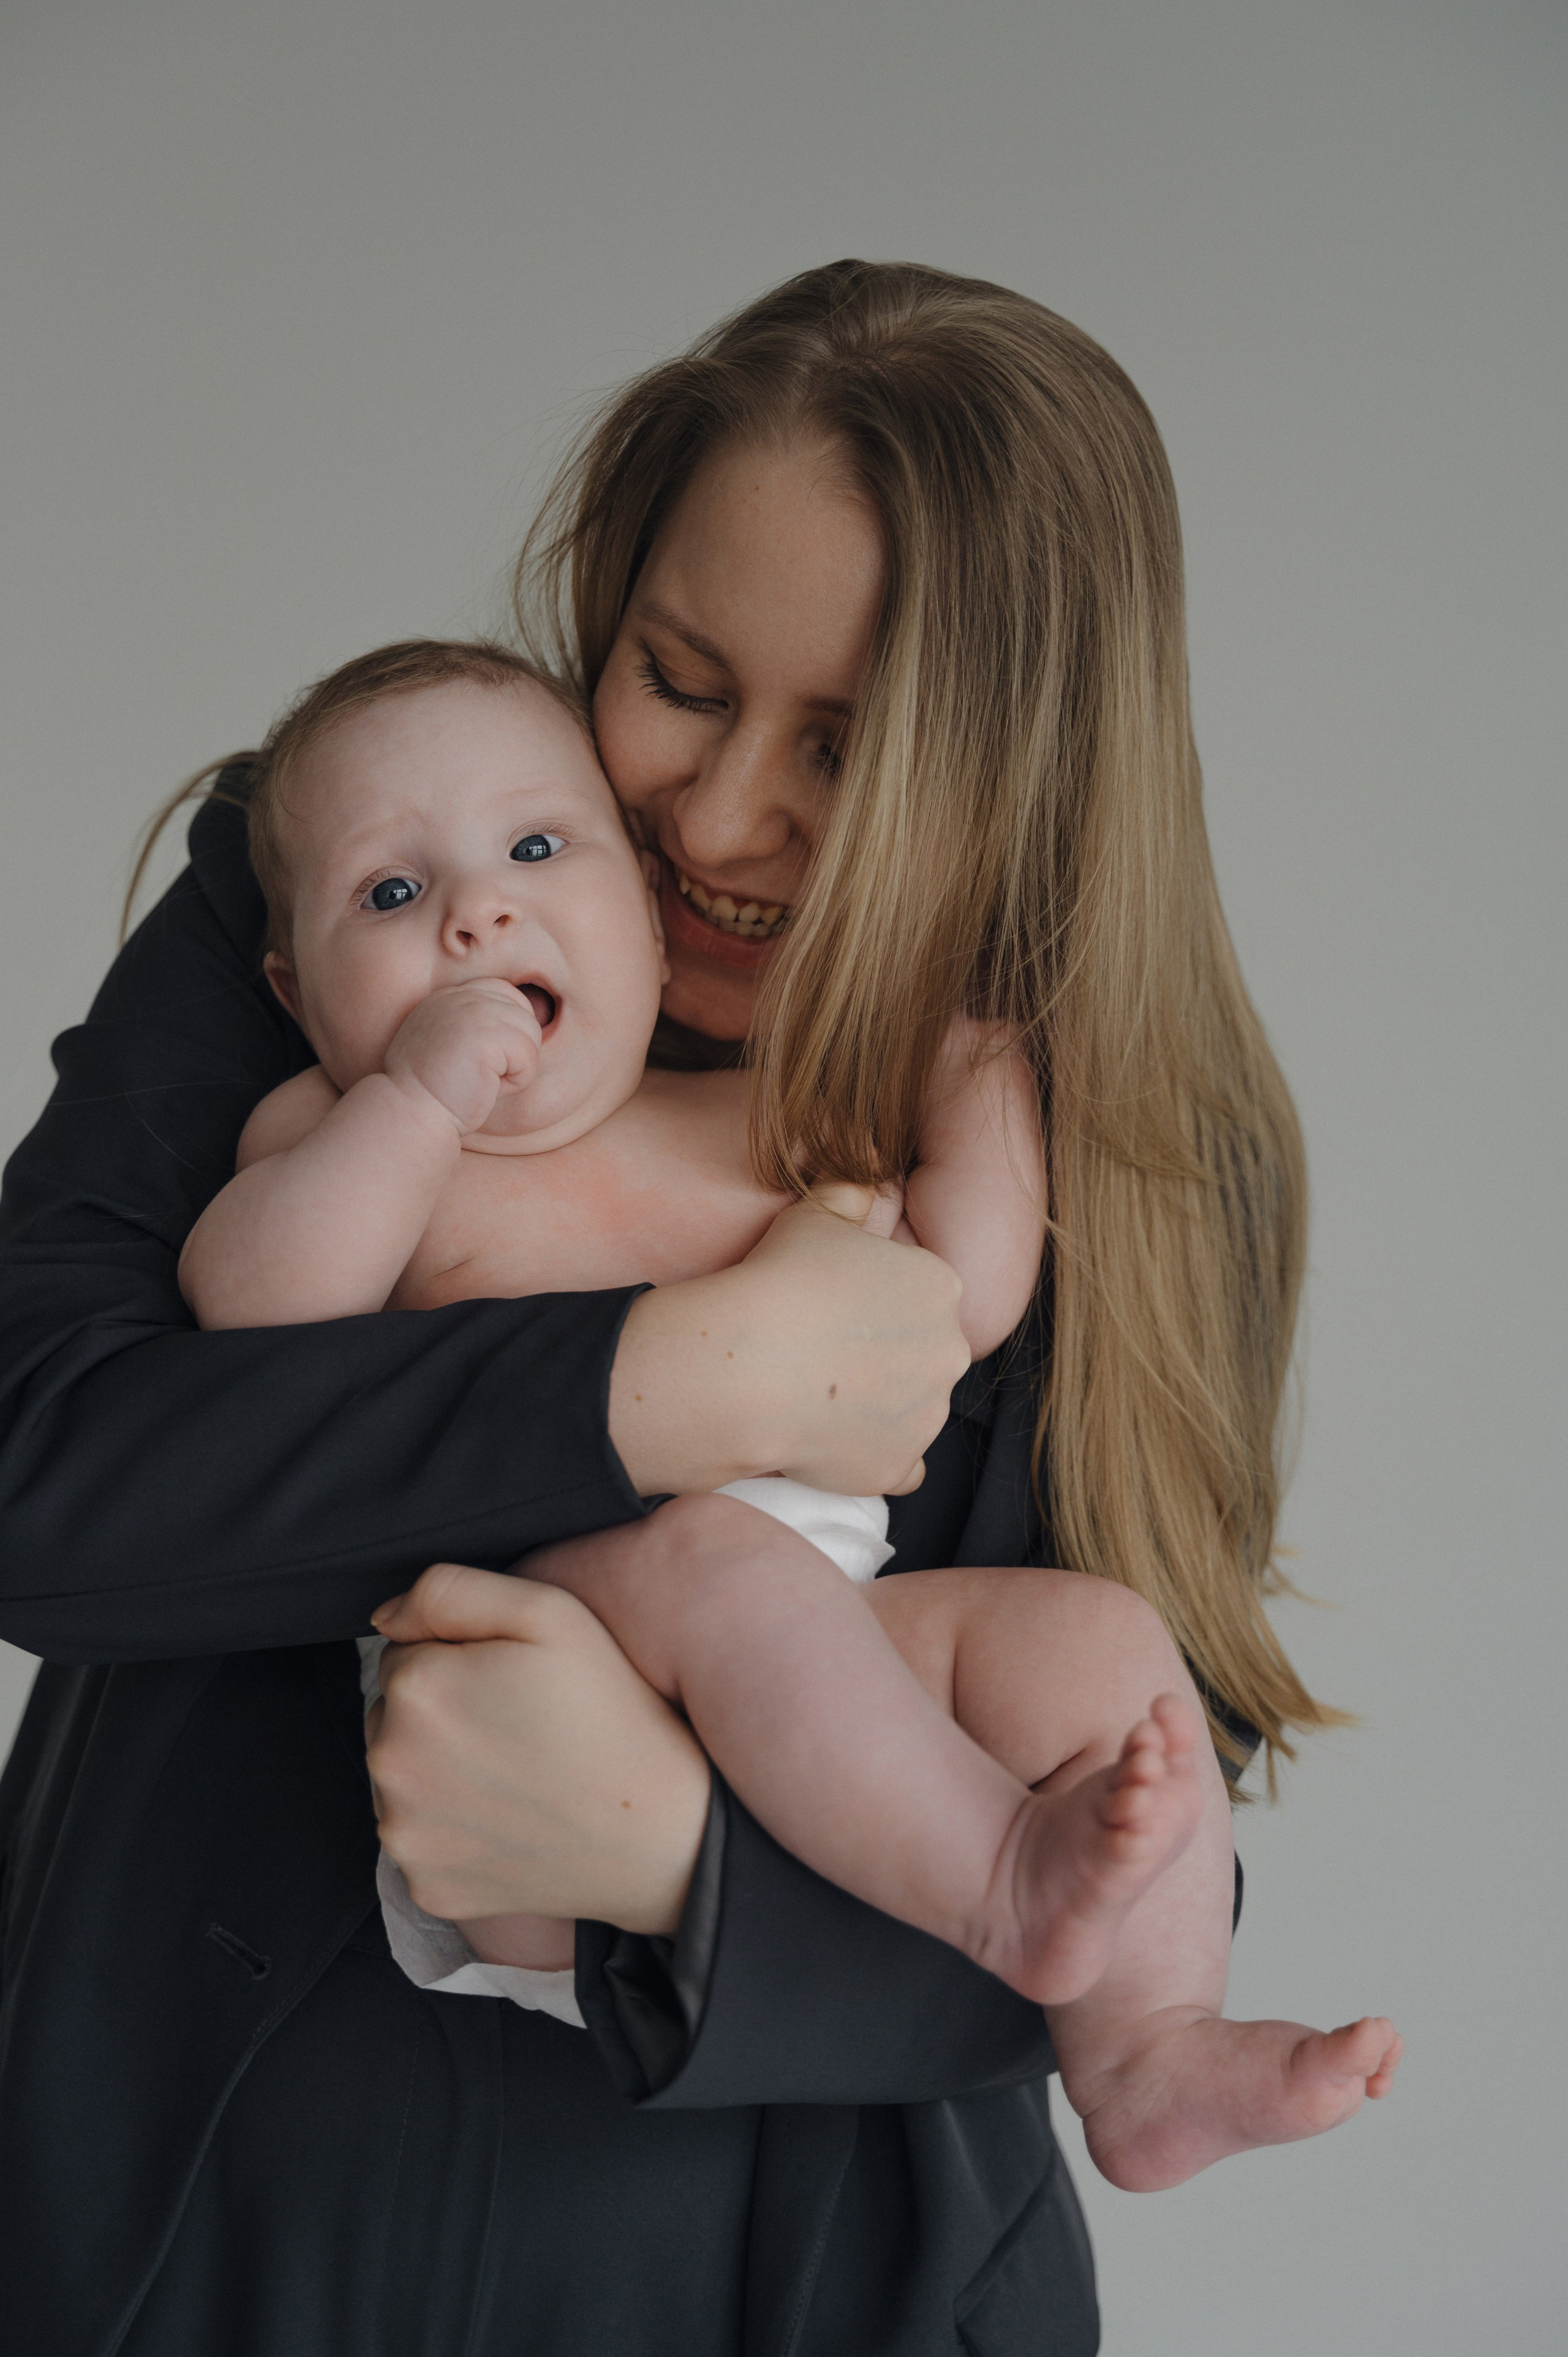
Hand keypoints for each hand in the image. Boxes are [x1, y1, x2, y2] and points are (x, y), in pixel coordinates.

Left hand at [366, 1562, 711, 1933]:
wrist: (656, 1832)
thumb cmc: (609, 1711)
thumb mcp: (549, 1612)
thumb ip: (450, 1591)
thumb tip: (384, 1616)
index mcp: (417, 1688)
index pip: (403, 1653)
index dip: (460, 1660)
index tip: (511, 1683)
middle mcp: (392, 1765)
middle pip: (393, 1717)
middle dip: (441, 1715)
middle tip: (517, 1727)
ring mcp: (406, 1835)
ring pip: (401, 1779)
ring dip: (439, 1771)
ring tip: (515, 1774)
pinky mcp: (424, 1886)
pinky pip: (421, 1839)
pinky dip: (453, 1829)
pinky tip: (507, 1820)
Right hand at [383, 980, 542, 1135]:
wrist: (410, 1115)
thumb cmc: (430, 1092)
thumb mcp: (446, 1045)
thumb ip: (473, 1025)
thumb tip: (521, 1024)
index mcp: (449, 996)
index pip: (505, 994)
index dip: (508, 1031)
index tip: (483, 1060)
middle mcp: (460, 996)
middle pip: (523, 1012)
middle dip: (514, 1051)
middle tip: (482, 1075)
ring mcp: (473, 1012)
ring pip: (531, 1033)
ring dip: (516, 1067)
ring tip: (482, 1081)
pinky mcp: (486, 1036)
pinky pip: (529, 1056)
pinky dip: (516, 1082)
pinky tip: (486, 1088)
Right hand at [608, 1181, 969, 1497]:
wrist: (747, 1367)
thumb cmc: (780, 1282)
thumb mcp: (814, 1214)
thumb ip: (851, 1190)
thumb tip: (871, 1172)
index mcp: (940, 1286)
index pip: (921, 1292)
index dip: (877, 1298)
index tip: (837, 1305)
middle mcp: (949, 1352)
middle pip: (924, 1349)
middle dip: (887, 1351)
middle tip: (827, 1348)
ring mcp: (926, 1415)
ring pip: (913, 1405)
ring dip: (880, 1402)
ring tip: (820, 1391)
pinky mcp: (896, 1465)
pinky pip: (900, 1463)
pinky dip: (874, 1454)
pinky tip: (837, 1437)